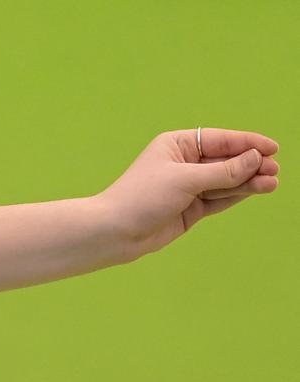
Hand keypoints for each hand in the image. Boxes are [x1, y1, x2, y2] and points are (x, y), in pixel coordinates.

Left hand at [98, 127, 278, 258]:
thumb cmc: (141, 198)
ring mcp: (188, 187)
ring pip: (226, 181)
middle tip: (274, 170)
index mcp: (177, 145)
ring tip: (272, 183)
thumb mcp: (185, 180)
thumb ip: (222, 172)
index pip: (220, 140)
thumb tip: (254, 159)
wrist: (114, 233)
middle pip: (226, 161)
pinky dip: (237, 195)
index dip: (248, 143)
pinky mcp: (190, 208)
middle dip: (251, 165)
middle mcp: (184, 163)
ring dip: (248, 181)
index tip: (272, 148)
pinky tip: (257, 190)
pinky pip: (219, 198)